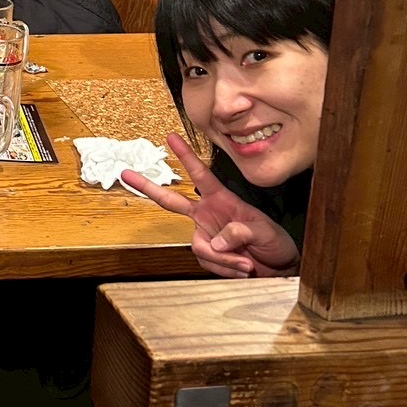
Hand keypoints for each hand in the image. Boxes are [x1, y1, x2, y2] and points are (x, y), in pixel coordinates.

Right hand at [122, 133, 300, 278]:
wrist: (279, 269)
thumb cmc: (274, 243)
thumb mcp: (264, 232)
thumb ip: (240, 231)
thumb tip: (217, 240)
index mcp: (221, 200)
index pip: (200, 175)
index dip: (185, 156)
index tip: (171, 137)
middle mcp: (207, 215)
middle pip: (171, 201)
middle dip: (147, 187)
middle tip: (127, 173)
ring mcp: (205, 235)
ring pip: (200, 247)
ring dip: (224, 259)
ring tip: (246, 263)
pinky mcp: (207, 255)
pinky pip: (207, 263)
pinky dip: (225, 269)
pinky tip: (241, 268)